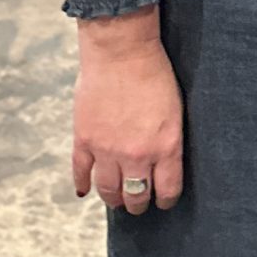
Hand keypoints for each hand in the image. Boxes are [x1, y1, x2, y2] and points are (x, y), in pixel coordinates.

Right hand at [73, 7, 183, 214]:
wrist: (122, 51)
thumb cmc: (155, 74)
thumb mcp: (176, 110)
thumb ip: (168, 140)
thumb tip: (163, 162)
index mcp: (166, 147)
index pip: (167, 190)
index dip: (165, 201)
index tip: (164, 202)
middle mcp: (137, 155)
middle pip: (137, 195)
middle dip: (139, 204)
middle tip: (138, 204)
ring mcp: (107, 150)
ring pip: (109, 190)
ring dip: (114, 199)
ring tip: (117, 200)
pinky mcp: (84, 140)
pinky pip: (81, 172)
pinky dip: (82, 184)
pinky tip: (84, 192)